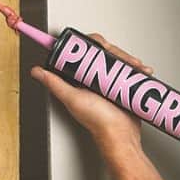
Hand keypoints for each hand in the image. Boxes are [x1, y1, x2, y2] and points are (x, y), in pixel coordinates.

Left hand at [31, 33, 153, 148]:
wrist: (122, 135)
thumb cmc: (99, 122)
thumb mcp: (73, 99)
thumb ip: (55, 84)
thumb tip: (37, 71)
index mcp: (81, 78)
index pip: (84, 52)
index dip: (91, 44)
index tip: (99, 44)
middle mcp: (95, 78)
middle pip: (104, 52)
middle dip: (116, 52)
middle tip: (121, 59)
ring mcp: (111, 81)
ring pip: (118, 59)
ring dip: (129, 58)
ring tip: (135, 66)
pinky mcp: (125, 85)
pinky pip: (131, 70)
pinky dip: (138, 68)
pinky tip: (143, 70)